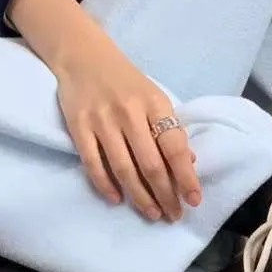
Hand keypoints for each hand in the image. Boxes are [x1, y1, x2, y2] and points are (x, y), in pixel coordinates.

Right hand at [53, 32, 201, 221]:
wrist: (83, 56)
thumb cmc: (125, 81)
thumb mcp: (153, 96)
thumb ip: (169, 128)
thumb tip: (190, 163)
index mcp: (154, 102)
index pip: (174, 146)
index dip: (186, 176)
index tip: (193, 200)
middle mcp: (129, 112)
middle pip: (150, 164)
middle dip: (165, 195)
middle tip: (173, 215)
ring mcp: (102, 120)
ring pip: (123, 169)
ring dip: (140, 197)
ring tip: (152, 213)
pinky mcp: (78, 127)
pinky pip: (93, 164)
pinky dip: (105, 185)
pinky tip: (117, 199)